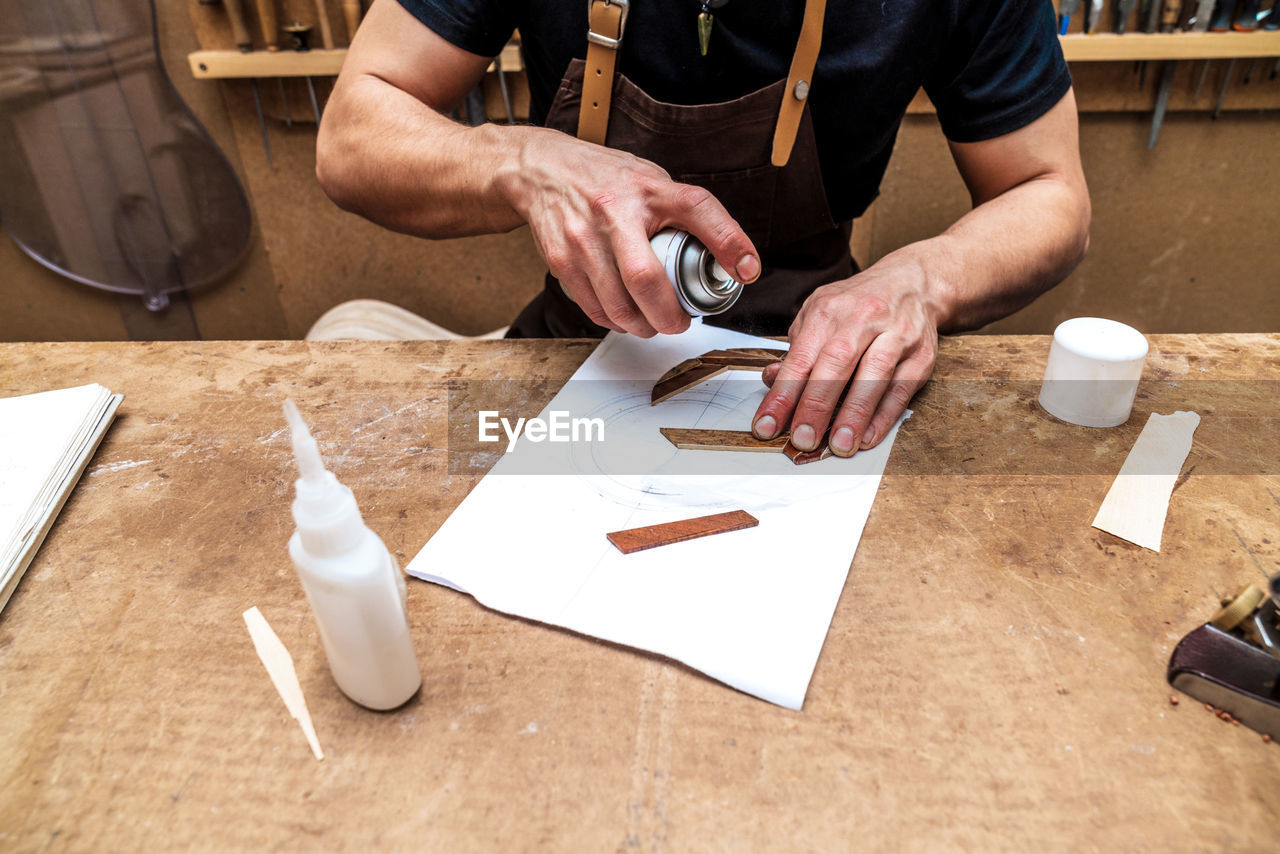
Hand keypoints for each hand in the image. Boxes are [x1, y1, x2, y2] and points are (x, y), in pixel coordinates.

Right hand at [501, 129, 760, 336]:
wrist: (542, 171)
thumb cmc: (605, 179)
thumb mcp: (651, 180)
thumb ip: (682, 212)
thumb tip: (725, 257)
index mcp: (648, 189)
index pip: (698, 209)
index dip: (728, 241)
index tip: (746, 270)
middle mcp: (614, 211)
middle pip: (646, 280)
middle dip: (669, 316)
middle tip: (679, 323)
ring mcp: (583, 238)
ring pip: (617, 305)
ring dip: (641, 326)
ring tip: (651, 323)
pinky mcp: (561, 260)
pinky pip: (593, 307)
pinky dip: (614, 321)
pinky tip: (624, 316)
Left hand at [751, 254, 941, 455]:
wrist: (913, 283)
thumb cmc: (858, 304)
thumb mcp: (819, 314)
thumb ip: (797, 349)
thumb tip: (771, 381)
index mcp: (828, 310)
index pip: (800, 358)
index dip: (783, 395)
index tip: (767, 425)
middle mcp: (862, 319)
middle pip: (836, 364)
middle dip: (817, 405)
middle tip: (803, 438)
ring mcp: (895, 335)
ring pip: (874, 375)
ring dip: (855, 414)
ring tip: (839, 445)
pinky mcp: (920, 355)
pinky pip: (902, 388)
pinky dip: (884, 415)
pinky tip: (868, 436)